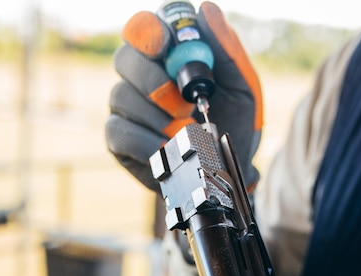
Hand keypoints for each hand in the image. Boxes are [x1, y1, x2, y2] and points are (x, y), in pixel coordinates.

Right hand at [105, 2, 262, 192]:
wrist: (225, 174)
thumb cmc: (233, 126)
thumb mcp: (242, 89)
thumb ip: (227, 51)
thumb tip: (205, 10)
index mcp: (169, 57)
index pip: (146, 28)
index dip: (150, 32)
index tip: (165, 45)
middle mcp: (142, 77)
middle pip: (126, 59)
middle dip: (153, 80)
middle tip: (183, 105)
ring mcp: (127, 108)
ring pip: (121, 96)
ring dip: (154, 116)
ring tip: (183, 133)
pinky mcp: (119, 139)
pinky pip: (118, 131)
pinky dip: (144, 141)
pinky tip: (165, 149)